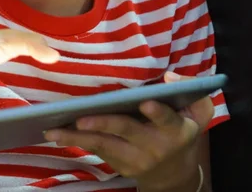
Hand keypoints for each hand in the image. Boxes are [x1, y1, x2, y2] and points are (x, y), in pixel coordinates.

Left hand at [44, 72, 214, 189]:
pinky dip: (75, 141)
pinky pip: (96, 150)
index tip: (145, 103)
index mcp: (175, 129)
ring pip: (103, 145)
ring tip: (53, 130)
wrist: (174, 174)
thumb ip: (192, 90)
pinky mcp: (118, 164)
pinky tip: (56, 133)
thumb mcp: (198, 112)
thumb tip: (169, 76)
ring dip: (77, 137)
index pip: (167, 120)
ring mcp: (134, 158)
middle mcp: (153, 146)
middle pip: (126, 131)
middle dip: (103, 124)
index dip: (158, 113)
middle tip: (80, 118)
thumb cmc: (182, 131)